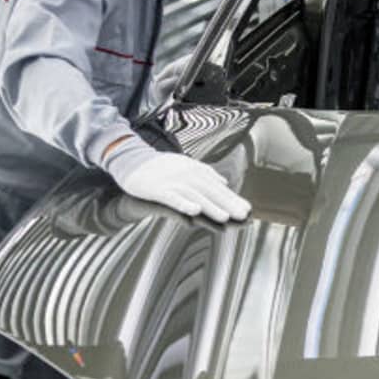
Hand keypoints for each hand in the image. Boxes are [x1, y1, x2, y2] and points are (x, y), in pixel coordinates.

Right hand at [104, 149, 250, 222]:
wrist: (130, 161)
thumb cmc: (159, 169)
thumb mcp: (184, 168)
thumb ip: (205, 175)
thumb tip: (224, 182)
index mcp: (194, 171)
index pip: (217, 187)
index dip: (232, 198)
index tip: (248, 210)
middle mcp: (186, 174)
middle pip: (210, 191)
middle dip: (228, 204)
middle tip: (243, 216)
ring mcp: (171, 181)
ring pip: (194, 195)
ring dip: (211, 206)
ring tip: (225, 217)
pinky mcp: (157, 188)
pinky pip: (172, 197)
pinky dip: (183, 203)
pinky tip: (194, 211)